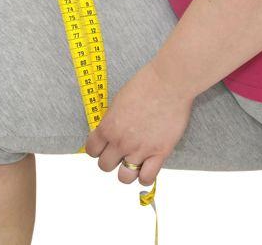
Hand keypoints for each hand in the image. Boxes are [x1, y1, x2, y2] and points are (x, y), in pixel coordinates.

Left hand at [84, 61, 194, 185]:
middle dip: (112, 160)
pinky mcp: (159, 153)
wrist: (169, 83)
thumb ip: (113, 120)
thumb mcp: (119, 100)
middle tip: (121, 153)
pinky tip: (148, 167)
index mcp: (108, 127)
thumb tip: (112, 130)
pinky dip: (145, 177)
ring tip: (134, 162)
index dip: (98, 149)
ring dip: (126, 172)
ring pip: (123, 177)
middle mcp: (120, 141)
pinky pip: (146, 178)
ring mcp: (139, 149)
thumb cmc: (146, 84)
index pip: (92, 150)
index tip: (105, 147)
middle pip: (105, 166)